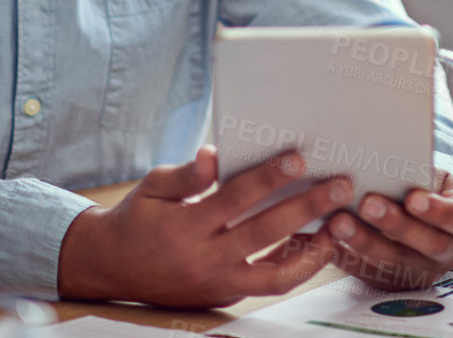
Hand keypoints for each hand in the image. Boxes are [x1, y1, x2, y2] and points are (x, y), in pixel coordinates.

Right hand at [57, 145, 344, 306]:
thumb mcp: (151, 188)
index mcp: (185, 227)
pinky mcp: (225, 296)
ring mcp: (217, 283)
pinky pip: (268, 283)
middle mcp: (204, 259)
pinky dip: (296, 265)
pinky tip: (318, 243)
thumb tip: (212, 156)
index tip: (298, 158)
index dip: (267, 177)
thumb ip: (184, 174)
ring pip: (275, 274)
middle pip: (265, 233)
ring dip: (313, 251)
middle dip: (307, 209)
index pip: (235, 198)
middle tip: (340, 187)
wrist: (112, 269)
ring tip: (341, 226)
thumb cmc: (137, 218)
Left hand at [327, 169, 452, 290]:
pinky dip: (345, 257)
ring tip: (338, 222)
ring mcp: (419, 271)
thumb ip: (421, 174)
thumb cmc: (428, 191)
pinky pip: (368, 274)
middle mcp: (445, 252)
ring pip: (393, 263)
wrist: (427, 222)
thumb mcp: (436, 180)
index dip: (437, 211)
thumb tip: (391, 152)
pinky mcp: (392, 282)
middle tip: (367, 204)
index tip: (414, 198)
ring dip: (364, 242)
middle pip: (424, 244)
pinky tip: (327, 239)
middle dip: (394, 225)